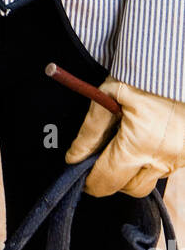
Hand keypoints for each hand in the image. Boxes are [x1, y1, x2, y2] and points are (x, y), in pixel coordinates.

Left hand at [65, 75, 184, 196]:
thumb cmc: (140, 74)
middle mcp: (162, 158)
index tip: (79, 174)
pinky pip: (162, 169)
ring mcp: (179, 158)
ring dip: (130, 172)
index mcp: (140, 143)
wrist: (174, 62)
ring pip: (147, 181)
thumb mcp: (108, 95)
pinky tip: (140, 140)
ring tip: (121, 144)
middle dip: (110, 178)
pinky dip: (148, 161)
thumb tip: (74, 157)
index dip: (90, 181)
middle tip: (98, 159)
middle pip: (128, 188)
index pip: (107, 178)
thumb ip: (90, 130)